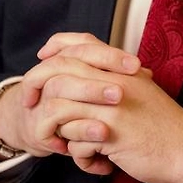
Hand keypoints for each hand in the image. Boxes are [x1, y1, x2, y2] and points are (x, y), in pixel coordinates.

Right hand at [0, 34, 139, 161]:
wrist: (41, 133)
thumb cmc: (74, 110)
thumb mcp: (94, 92)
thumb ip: (115, 79)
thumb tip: (147, 73)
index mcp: (66, 62)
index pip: (85, 46)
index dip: (111, 54)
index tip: (136, 65)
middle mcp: (51, 75)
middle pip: (69, 61)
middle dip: (100, 70)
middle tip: (125, 84)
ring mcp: (42, 98)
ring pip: (58, 87)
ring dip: (88, 93)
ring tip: (115, 103)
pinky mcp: (36, 124)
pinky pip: (52, 121)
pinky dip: (76, 129)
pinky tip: (99, 135)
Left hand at [30, 33, 182, 182]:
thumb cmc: (163, 125)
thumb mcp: (141, 90)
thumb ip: (116, 78)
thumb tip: (87, 73)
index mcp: (120, 69)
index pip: (78, 44)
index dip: (55, 48)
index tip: (41, 59)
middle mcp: (113, 81)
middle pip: (57, 72)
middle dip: (36, 89)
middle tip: (30, 106)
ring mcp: (110, 105)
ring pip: (60, 112)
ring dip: (63, 134)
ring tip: (78, 147)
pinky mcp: (110, 132)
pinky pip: (75, 142)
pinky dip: (81, 158)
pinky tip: (99, 164)